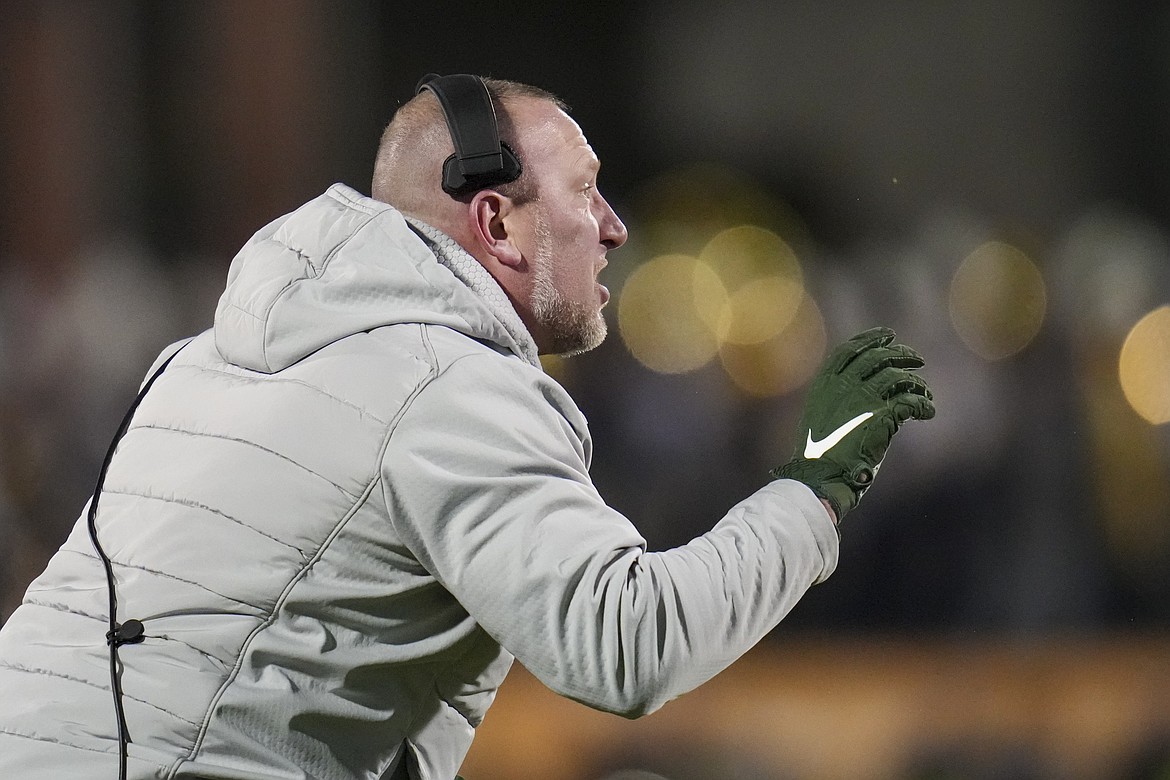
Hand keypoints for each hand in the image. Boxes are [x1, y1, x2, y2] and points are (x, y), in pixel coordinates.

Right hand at [771, 327, 934, 523]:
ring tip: (924, 392)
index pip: (849, 350)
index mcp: (825, 384)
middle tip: (917, 359)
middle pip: (878, 357)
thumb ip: (836, 399)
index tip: (888, 335)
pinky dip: (923, 405)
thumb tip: (861, 387)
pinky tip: (928, 412)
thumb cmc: (819, 454)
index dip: (871, 339)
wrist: (821, 476)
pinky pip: (911, 402)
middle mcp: (843, 385)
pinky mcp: (882, 416)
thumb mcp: (819, 417)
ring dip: (916, 383)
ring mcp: (863, 398)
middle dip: (901, 354)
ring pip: (898, 377)